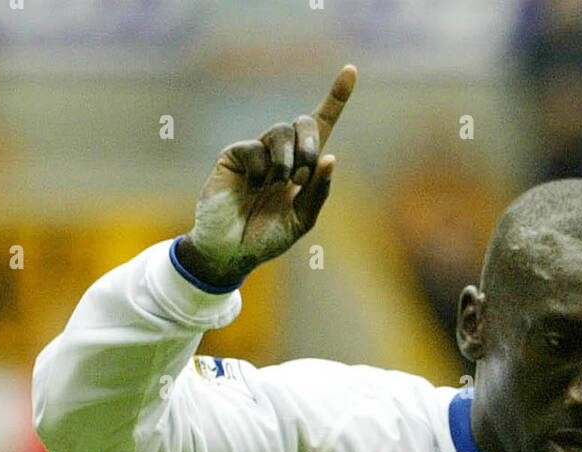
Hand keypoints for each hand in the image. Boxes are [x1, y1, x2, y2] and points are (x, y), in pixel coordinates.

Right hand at [177, 63, 356, 285]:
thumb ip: (317, 192)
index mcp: (302, 168)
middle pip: (304, 122)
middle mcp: (281, 154)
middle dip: (310, 143)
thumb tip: (331, 157)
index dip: (336, 99)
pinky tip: (251, 189)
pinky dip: (261, 172)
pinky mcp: (235, 155)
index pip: (321, 127)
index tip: (351, 70)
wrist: (231, 251)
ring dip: (287, 161)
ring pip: (281, 131)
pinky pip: (256, 149)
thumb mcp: (301, 220)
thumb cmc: (265, 238)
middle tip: (304, 173)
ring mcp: (257, 152)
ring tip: (277, 186)